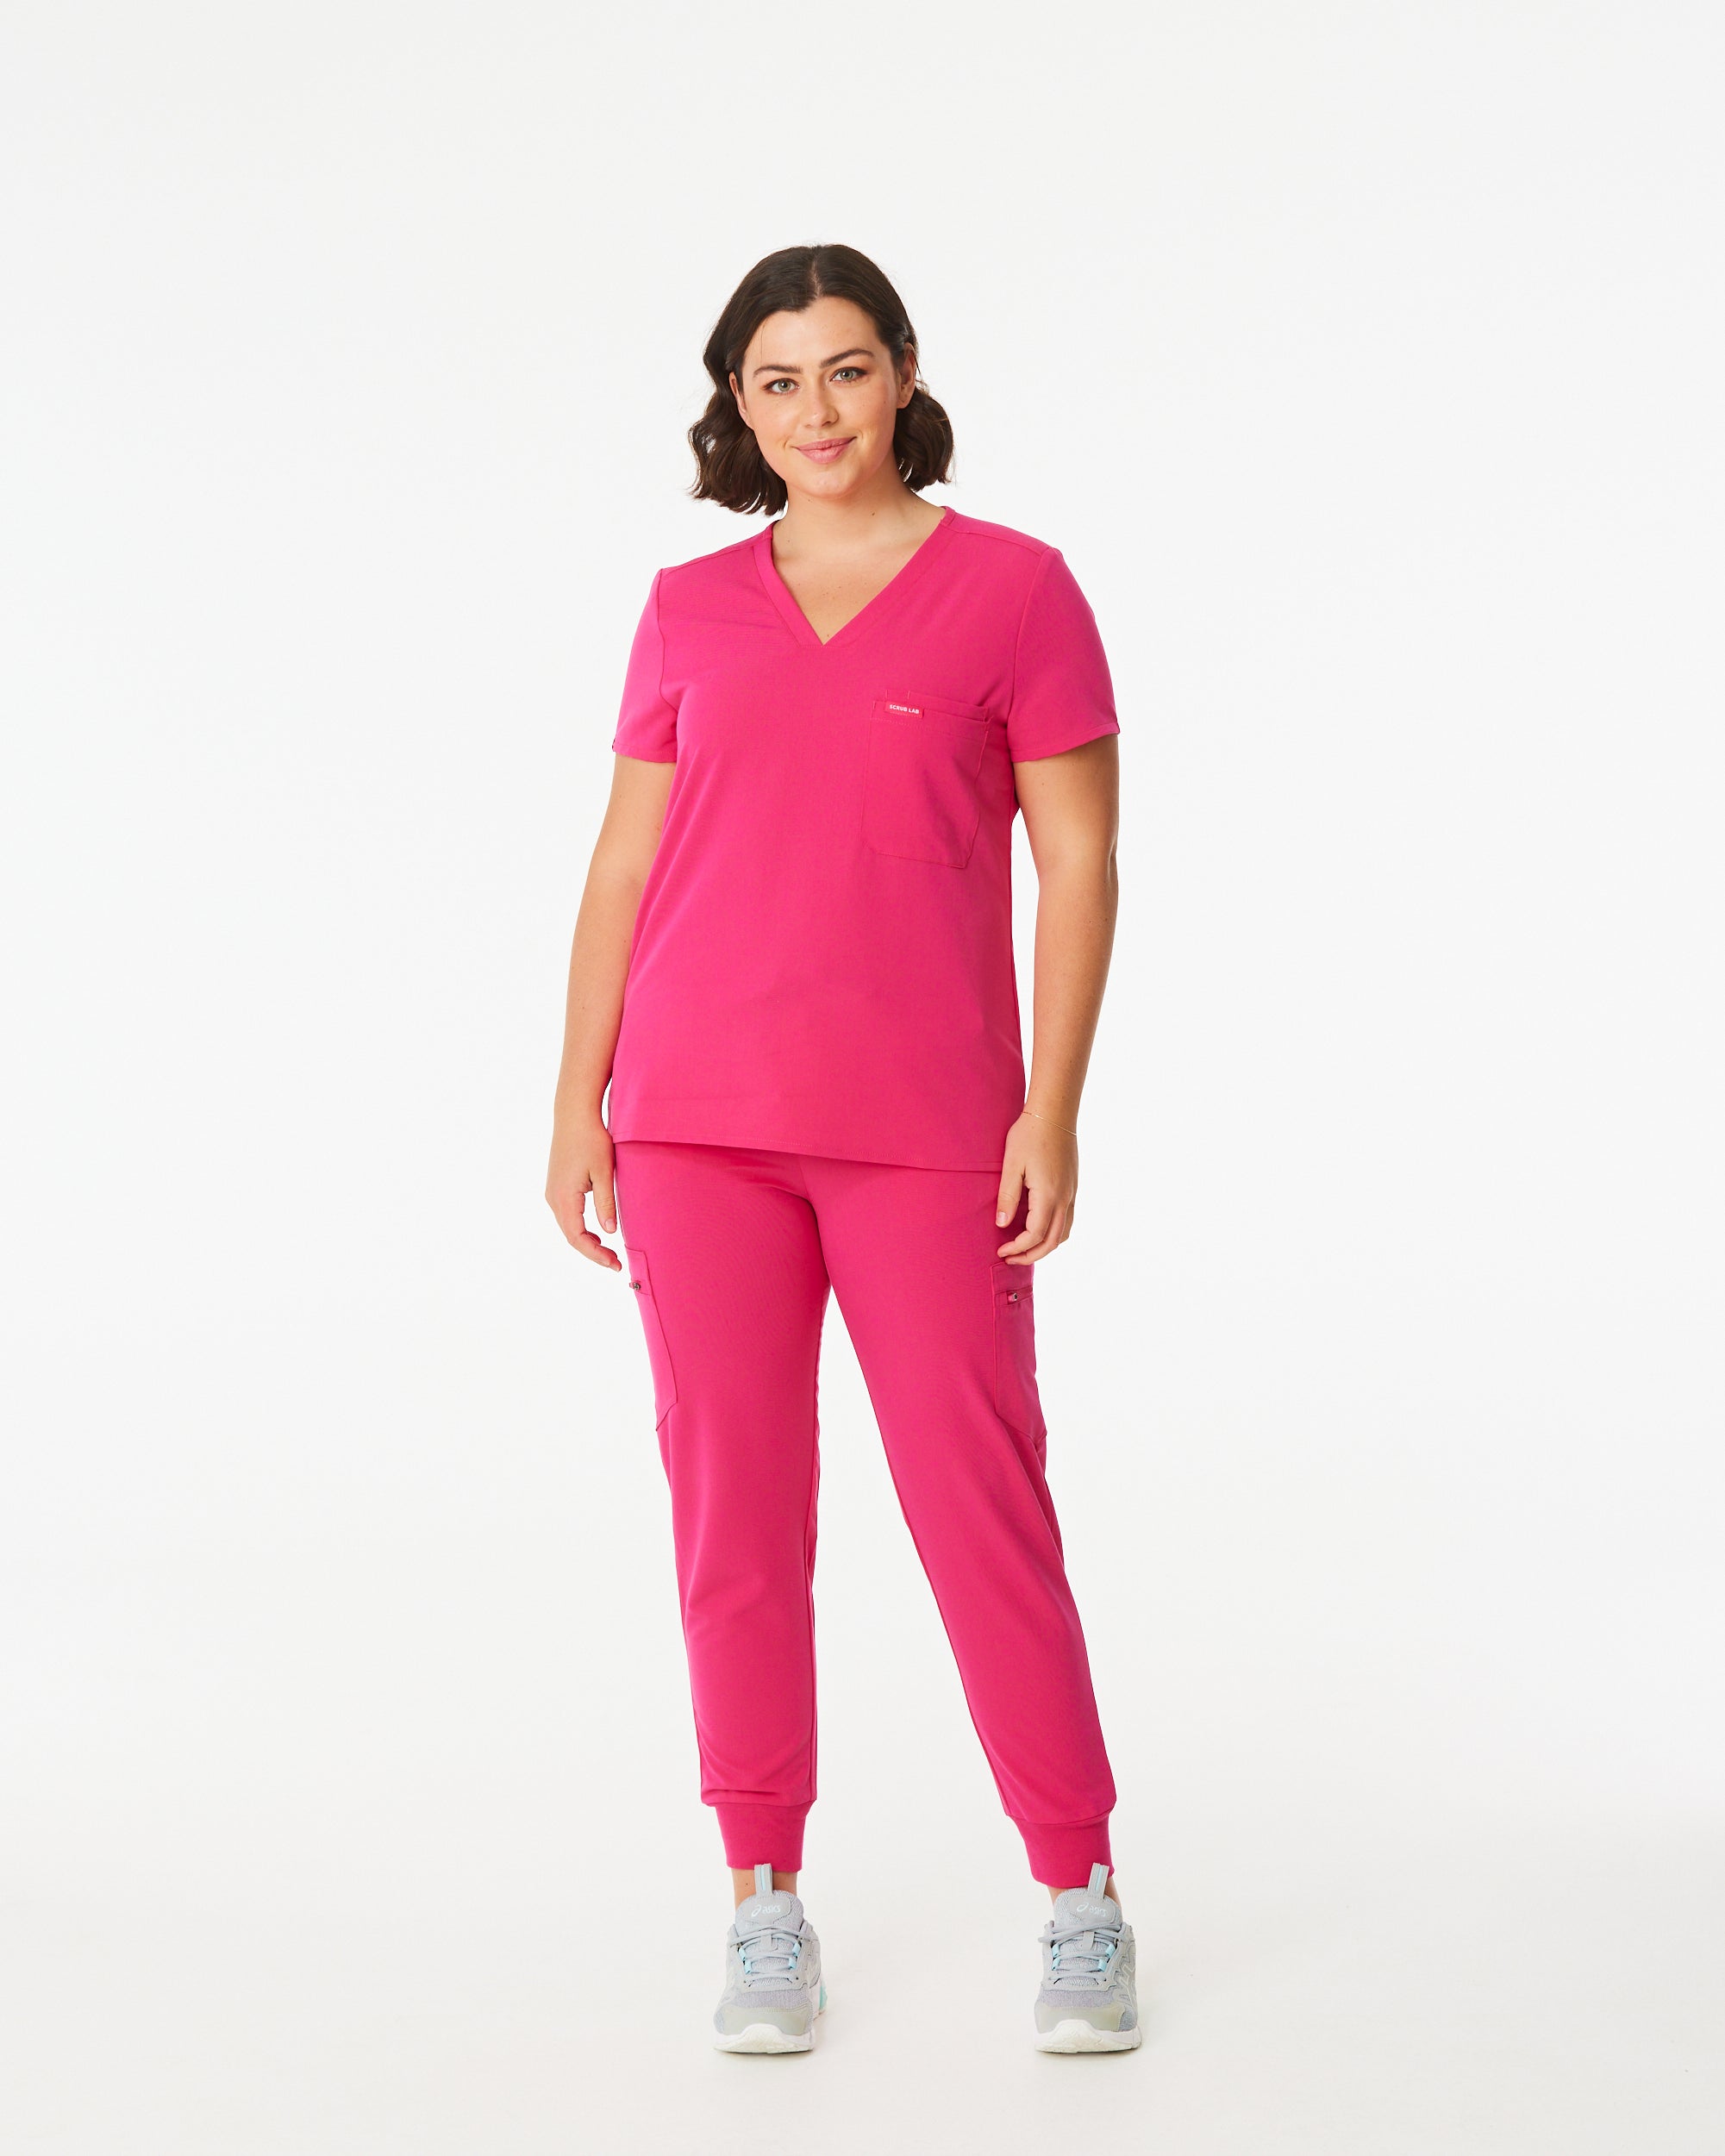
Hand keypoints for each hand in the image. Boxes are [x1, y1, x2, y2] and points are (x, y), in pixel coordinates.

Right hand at [545, 1109, 623, 1269]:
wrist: (574, 1115)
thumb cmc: (591, 1140)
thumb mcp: (605, 1172)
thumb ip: (606, 1203)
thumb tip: (610, 1232)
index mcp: (564, 1197)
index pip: (577, 1238)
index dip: (596, 1255)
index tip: (615, 1263)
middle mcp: (553, 1198)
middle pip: (571, 1236)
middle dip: (592, 1252)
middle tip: (615, 1262)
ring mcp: (553, 1192)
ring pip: (568, 1226)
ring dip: (586, 1241)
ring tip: (608, 1251)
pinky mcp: (557, 1185)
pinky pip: (567, 1215)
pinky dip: (581, 1227)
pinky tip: (597, 1231)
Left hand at [994, 1112, 1076, 1262]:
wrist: (1054, 1113)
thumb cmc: (1029, 1135)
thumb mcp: (1011, 1165)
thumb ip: (1007, 1196)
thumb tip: (1001, 1224)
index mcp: (1049, 1195)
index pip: (1035, 1235)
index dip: (1017, 1248)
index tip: (1001, 1250)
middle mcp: (1064, 1198)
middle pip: (1053, 1241)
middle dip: (1032, 1255)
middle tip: (1010, 1258)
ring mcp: (1072, 1193)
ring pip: (1064, 1233)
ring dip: (1046, 1246)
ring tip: (1024, 1248)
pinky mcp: (1073, 1187)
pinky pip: (1068, 1219)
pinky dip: (1054, 1232)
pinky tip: (1038, 1227)